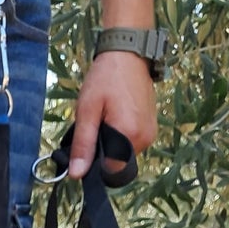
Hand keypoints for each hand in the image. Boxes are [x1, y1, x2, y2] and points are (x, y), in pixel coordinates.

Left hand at [68, 51, 157, 178]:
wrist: (128, 52)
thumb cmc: (106, 77)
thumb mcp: (87, 111)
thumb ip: (83, 145)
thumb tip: (76, 175)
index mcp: (130, 136)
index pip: (110, 171)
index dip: (95, 162)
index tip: (87, 142)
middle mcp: (145, 139)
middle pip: (117, 162)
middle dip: (103, 149)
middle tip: (96, 123)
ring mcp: (150, 133)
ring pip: (123, 153)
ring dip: (111, 141)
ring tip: (106, 116)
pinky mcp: (151, 126)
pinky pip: (131, 141)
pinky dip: (121, 135)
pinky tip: (116, 114)